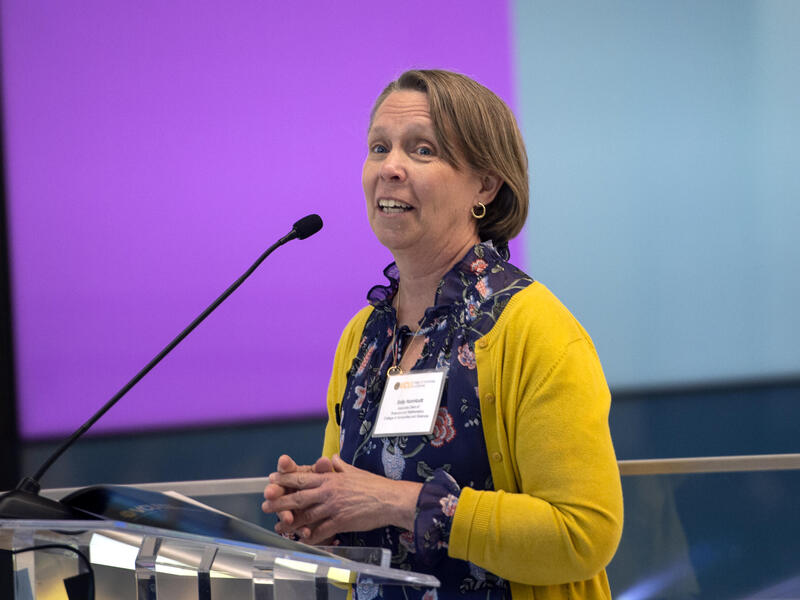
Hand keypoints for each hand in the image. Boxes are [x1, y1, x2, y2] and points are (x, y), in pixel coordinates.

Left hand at [262, 454, 421, 544]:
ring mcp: (334, 507)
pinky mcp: (341, 521)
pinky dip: (311, 535)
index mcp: (330, 478)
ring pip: (306, 515)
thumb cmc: (373, 485)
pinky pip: (322, 530)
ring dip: (291, 522)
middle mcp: (329, 491)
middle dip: (280, 500)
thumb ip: (340, 466)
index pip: (302, 477)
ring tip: (279, 526)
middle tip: (265, 504)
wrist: (390, 499)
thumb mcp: (354, 470)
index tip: (272, 479)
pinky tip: (302, 538)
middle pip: (298, 496)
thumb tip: (332, 458)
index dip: (285, 479)